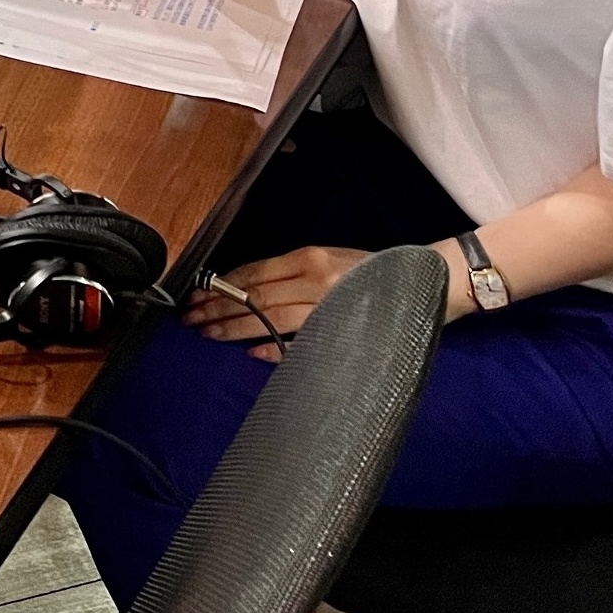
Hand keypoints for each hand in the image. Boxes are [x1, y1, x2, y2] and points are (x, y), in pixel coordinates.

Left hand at [183, 244, 369, 362]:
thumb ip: (291, 273)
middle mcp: (314, 278)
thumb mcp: (326, 260)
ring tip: (209, 334)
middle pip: (255, 295)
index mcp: (307, 258)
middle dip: (218, 307)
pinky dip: (275, 347)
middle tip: (191, 319)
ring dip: (235, 327)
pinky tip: (252, 353)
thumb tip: (247, 288)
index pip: (253, 273)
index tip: (197, 295)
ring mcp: (328, 305)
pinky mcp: (343, 328)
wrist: (420, 282)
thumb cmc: (367, 271)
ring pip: (270, 317)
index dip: (221, 285)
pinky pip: (300, 341)